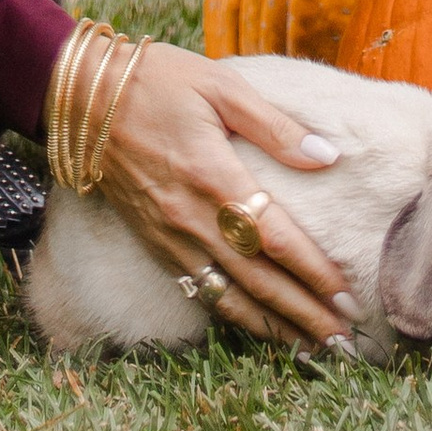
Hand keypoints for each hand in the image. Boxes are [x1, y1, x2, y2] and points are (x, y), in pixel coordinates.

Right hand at [93, 38, 357, 348]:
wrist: (84, 98)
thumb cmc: (158, 82)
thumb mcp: (221, 86)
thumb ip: (276, 127)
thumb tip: (328, 156)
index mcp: (214, 175)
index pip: (274, 238)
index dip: (313, 272)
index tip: (347, 297)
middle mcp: (192, 216)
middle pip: (258, 280)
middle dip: (304, 313)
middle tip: (344, 341)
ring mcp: (170, 236)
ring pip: (229, 295)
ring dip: (274, 326)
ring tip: (313, 348)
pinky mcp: (155, 244)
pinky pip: (199, 290)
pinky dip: (233, 315)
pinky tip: (258, 328)